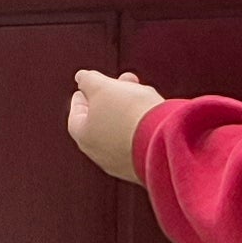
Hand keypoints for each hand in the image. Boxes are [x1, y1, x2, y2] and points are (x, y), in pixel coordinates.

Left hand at [66, 68, 164, 185]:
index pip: (77, 113)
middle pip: (102, 119)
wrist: (165, 142)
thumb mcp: (101, 86)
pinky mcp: (145, 165)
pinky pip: (140, 140)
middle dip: (112, 96)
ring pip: (123, 129)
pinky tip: (154, 112)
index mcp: (84, 136)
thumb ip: (88, 79)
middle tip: (124, 80)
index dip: (83, 95)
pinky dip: (143, 123)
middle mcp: (100, 154)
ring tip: (143, 92)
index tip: (88, 85)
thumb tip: (82, 77)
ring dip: (130, 108)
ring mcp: (123, 163)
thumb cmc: (129, 112)